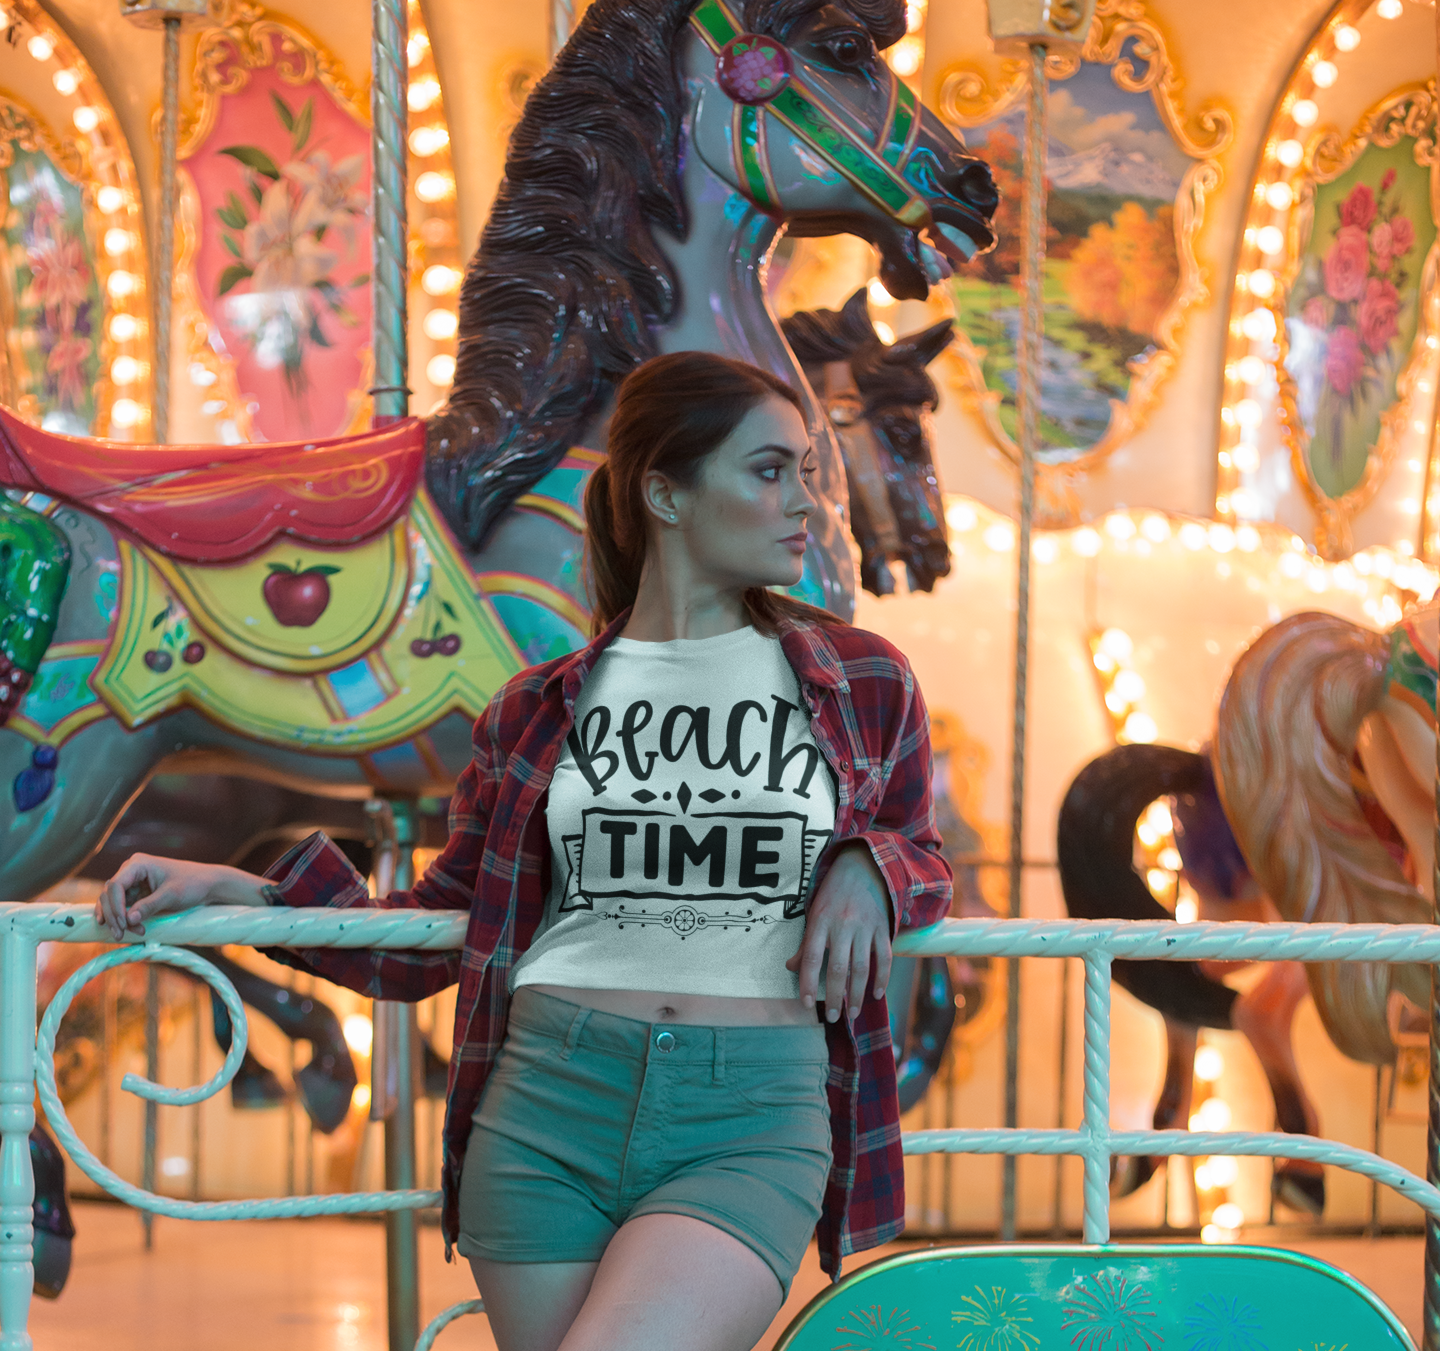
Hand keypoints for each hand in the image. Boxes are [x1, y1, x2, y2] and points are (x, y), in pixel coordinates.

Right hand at [95, 854, 267, 940]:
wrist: (207, 885)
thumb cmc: (192, 884)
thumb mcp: (171, 895)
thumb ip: (149, 906)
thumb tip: (129, 919)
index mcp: (138, 864)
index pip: (115, 885)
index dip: (115, 906)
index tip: (123, 924)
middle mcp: (131, 871)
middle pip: (109, 894)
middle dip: (114, 915)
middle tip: (120, 934)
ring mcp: (132, 883)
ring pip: (113, 903)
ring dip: (117, 920)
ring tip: (126, 934)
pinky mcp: (136, 894)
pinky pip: (121, 908)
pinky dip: (123, 920)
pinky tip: (127, 930)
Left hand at [786, 843, 892, 1022]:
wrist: (863, 865)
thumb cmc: (833, 893)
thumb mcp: (814, 912)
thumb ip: (806, 943)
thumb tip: (791, 967)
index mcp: (821, 921)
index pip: (812, 957)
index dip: (808, 982)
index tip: (806, 1004)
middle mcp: (842, 925)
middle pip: (838, 967)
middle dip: (834, 995)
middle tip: (832, 1017)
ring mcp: (864, 927)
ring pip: (861, 967)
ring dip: (857, 993)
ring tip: (852, 1013)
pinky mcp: (882, 927)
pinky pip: (884, 956)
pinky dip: (882, 977)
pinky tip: (876, 994)